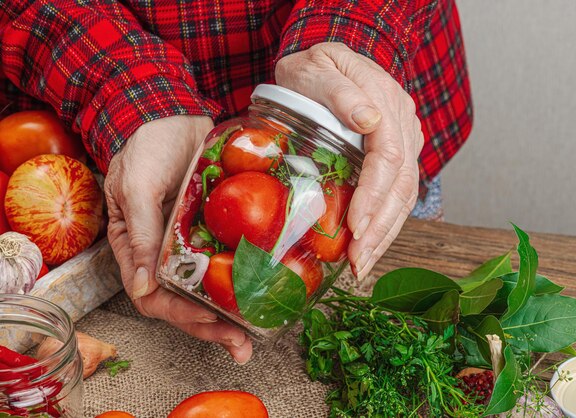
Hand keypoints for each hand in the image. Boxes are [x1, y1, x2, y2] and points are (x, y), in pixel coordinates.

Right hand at [104, 115, 252, 363]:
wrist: (175, 115)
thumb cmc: (147, 146)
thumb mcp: (137, 185)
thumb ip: (141, 234)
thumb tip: (143, 287)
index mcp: (137, 248)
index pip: (152, 297)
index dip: (180, 315)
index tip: (209, 319)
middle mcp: (163, 255)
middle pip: (183, 304)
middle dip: (210, 328)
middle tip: (241, 346)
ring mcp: (190, 245)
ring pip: (207, 291)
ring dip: (228, 317)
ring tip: (253, 338)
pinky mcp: (213, 232)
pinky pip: (227, 263)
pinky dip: (242, 282)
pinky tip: (263, 296)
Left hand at [275, 42, 423, 278]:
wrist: (327, 62)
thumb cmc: (314, 67)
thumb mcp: (318, 68)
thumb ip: (341, 92)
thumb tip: (370, 120)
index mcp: (385, 102)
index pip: (388, 156)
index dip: (374, 194)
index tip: (355, 225)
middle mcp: (403, 124)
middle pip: (402, 183)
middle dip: (381, 227)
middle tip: (358, 262)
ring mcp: (403, 140)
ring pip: (405, 194)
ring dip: (385, 233)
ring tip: (362, 265)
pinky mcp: (396, 154)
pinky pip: (397, 192)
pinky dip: (384, 222)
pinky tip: (369, 245)